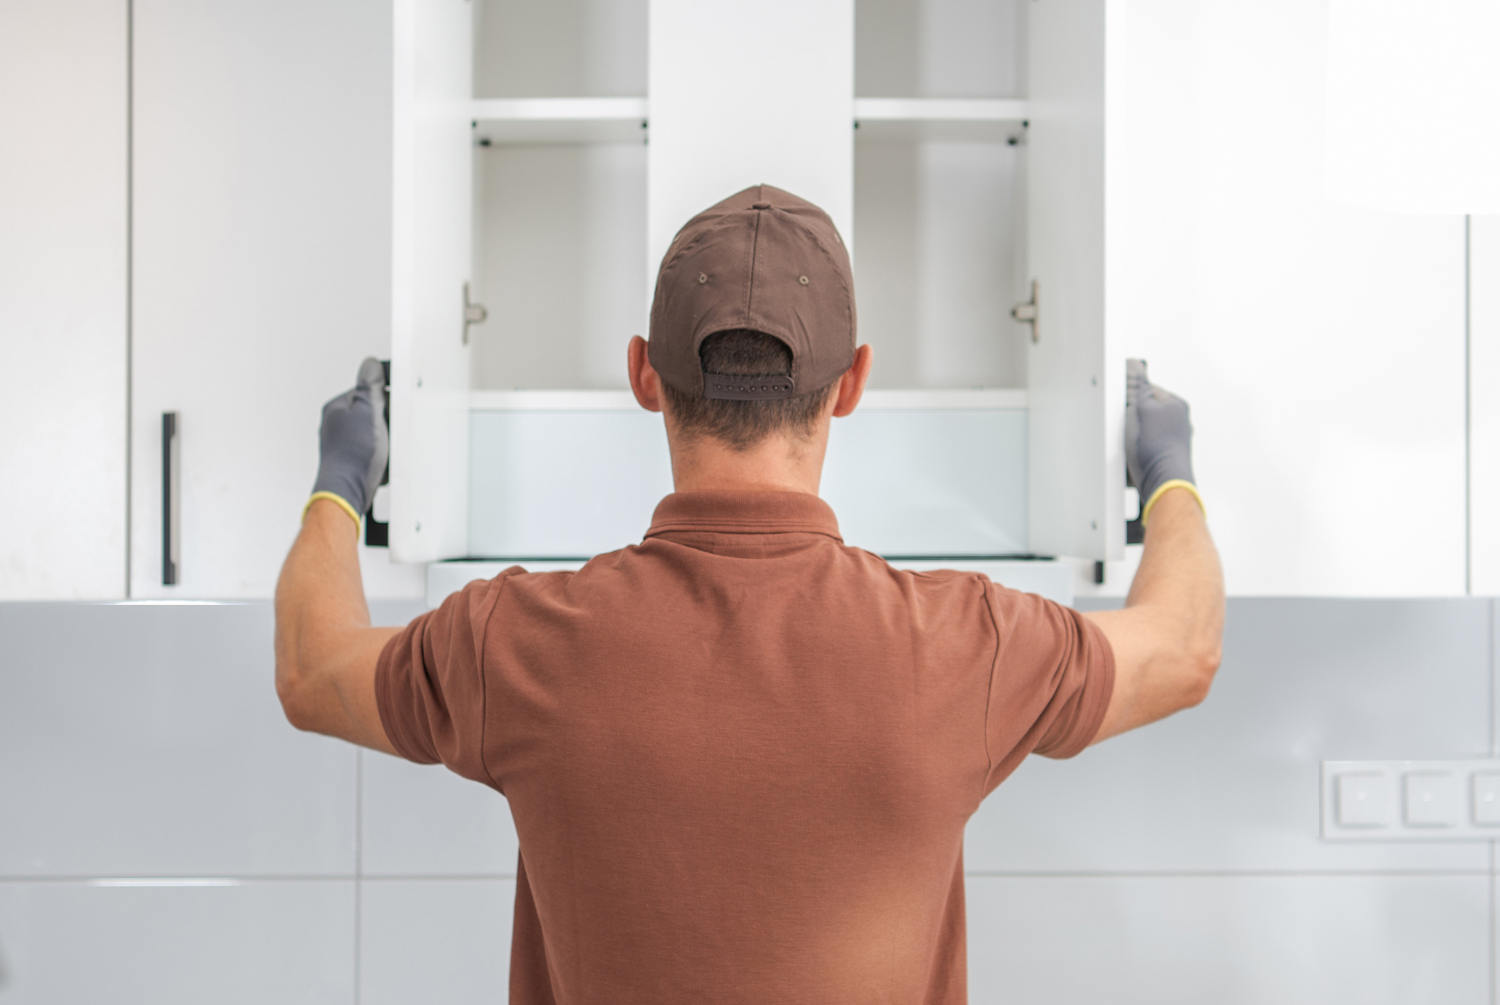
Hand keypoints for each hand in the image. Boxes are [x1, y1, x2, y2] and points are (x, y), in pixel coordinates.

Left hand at [310, 357, 387, 521]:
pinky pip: (371, 453)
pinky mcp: (349, 462)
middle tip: (389, 431)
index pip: (366, 392)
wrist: (346, 490)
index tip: (393, 407)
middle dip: (385, 422)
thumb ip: (369, 386)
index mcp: (337, 408)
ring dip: (384, 441)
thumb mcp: (368, 411)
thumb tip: (369, 365)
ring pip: (373, 435)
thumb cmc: (353, 454)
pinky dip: (380, 457)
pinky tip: (382, 463)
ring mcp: (341, 444)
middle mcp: (335, 425)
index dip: (385, 398)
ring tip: (384, 450)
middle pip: (371, 414)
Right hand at [1125, 359, 1195, 521]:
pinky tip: (1136, 454)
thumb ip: (1142, 392)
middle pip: (1150, 410)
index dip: (1135, 394)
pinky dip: (1141, 448)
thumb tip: (1142, 379)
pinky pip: (1149, 445)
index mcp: (1178, 405)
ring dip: (1138, 434)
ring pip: (1148, 429)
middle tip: (1128, 424)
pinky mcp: (1167, 454)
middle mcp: (1181, 421)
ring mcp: (1176, 439)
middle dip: (1136, 416)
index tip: (1125, 400)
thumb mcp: (1142, 410)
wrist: (1164, 479)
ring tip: (1133, 442)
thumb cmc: (1156, 447)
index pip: (1152, 390)